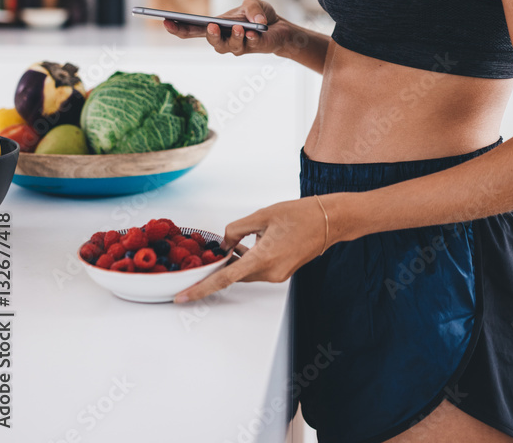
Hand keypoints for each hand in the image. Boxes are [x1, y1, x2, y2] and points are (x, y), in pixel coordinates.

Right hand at [163, 0, 297, 57]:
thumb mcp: (253, 3)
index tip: (165, 22)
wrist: (280, 27)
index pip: (193, 30)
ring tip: (238, 28)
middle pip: (210, 42)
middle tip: (210, 26)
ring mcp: (238, 46)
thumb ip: (252, 7)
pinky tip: (253, 31)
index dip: (178, 28)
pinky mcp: (255, 48)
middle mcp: (223, 39)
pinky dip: (252, 37)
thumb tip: (255, 20)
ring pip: (230, 46)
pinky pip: (251, 45)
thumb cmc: (259, 15)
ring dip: (233, 37)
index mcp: (216, 26)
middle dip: (210, 35)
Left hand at [172, 196, 330, 303]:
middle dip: (221, 266)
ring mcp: (277, 275)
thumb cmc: (301, 214)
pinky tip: (246, 246)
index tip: (183, 297)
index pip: (225, 278)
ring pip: (245, 272)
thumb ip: (237, 229)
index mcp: (264, 258)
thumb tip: (224, 242)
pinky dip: (248, 260)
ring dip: (236, 261)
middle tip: (207, 256)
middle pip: (234, 274)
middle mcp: (271, 272)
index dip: (201, 288)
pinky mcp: (281, 272)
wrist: (329, 221)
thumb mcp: (263, 215)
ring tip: (237, 241)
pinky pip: (257, 270)